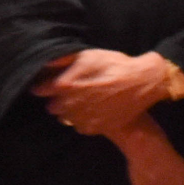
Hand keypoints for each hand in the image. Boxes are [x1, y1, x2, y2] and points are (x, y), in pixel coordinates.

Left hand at [35, 49, 174, 135]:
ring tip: (79, 102)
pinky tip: (90, 110)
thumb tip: (46, 64)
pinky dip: (81, 119)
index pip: (42, 89)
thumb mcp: (90, 56)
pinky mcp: (95, 128)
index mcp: (67, 86)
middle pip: (52, 106)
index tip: (40, 86)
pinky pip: (79, 126)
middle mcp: (72, 105)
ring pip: (65, 118)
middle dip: (55, 100)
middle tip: (65, 93)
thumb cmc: (115, 66)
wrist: (143, 84)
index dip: (40, 87)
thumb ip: (65, 61)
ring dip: (68, 111)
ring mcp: (84, 118)